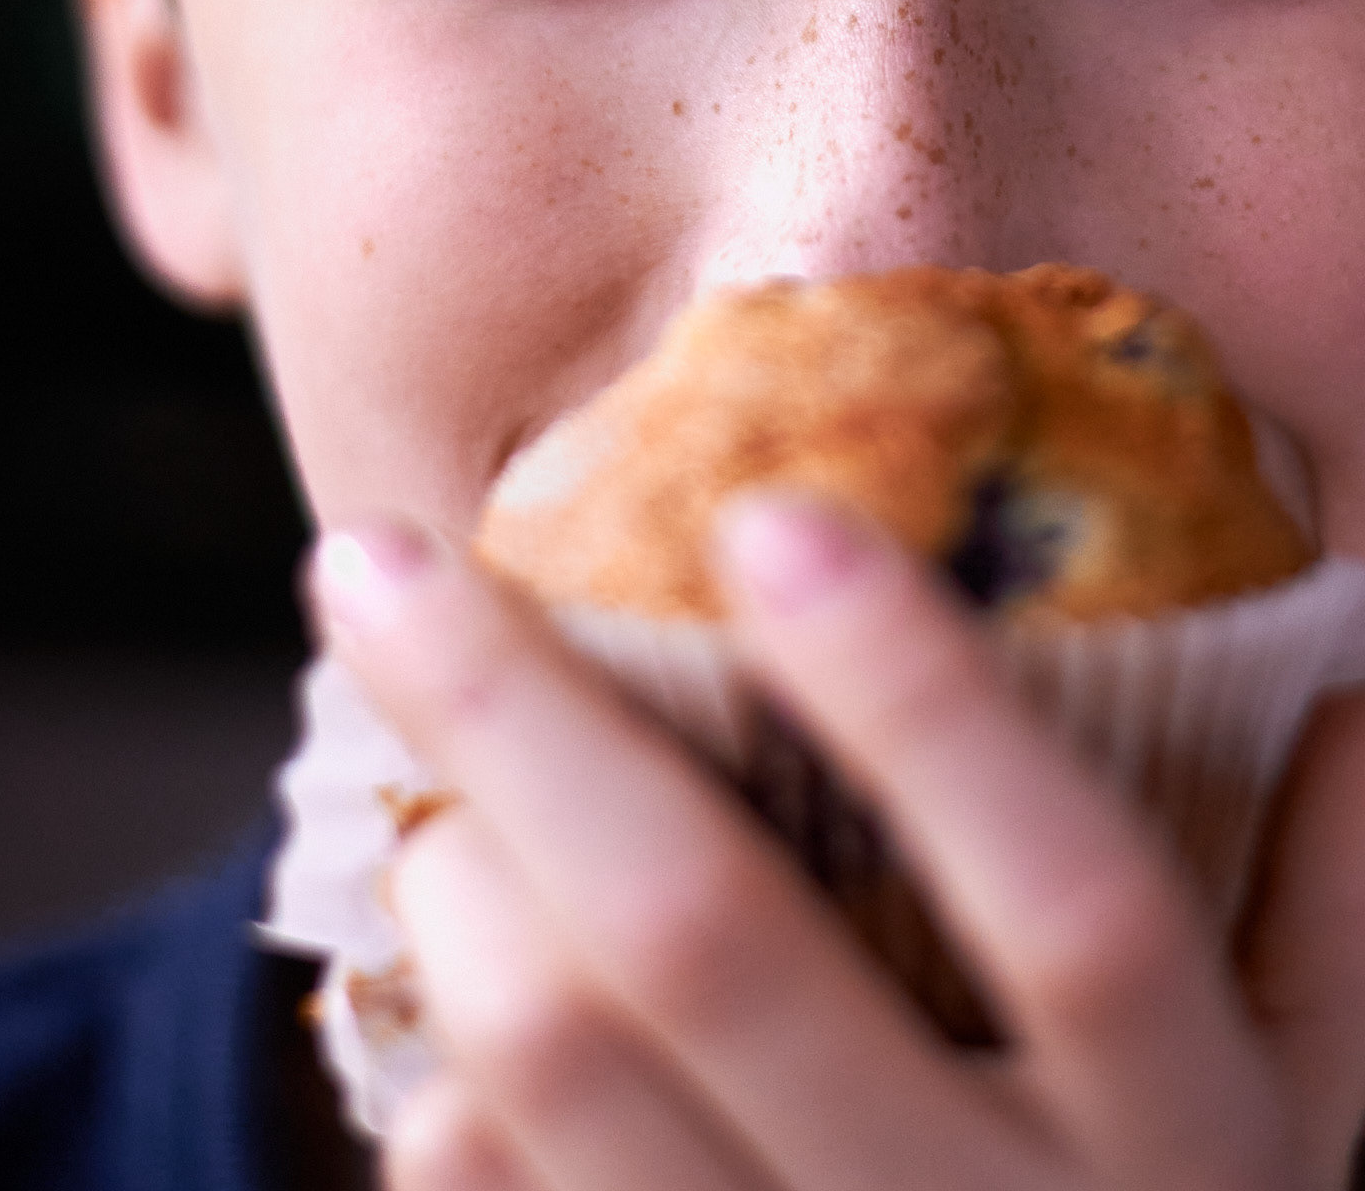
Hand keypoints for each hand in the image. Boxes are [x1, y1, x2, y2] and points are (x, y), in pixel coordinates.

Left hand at [315, 500, 1364, 1190]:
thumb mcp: (1313, 1102)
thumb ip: (1329, 914)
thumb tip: (1340, 690)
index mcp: (1193, 1150)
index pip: (1076, 909)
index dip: (928, 707)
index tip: (770, 514)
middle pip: (717, 949)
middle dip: (514, 722)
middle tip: (372, 561)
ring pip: (568, 1080)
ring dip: (461, 888)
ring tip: (427, 803)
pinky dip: (447, 1102)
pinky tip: (455, 1029)